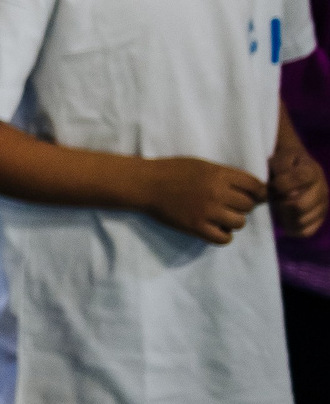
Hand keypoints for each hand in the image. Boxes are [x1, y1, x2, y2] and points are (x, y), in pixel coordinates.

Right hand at [133, 156, 266, 243]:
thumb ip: (225, 175)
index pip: (255, 186)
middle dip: (243, 206)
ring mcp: (207, 211)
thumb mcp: (202, 165)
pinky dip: (224, 235)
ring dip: (233, 221)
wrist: (145, 184)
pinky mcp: (196, 227)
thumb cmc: (172, 171)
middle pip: (248, 205)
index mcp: (220, 175)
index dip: (259, 192)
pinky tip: (216, 229)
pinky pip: (223, 238)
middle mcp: (217, 193)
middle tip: (231, 206)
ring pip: (239, 223)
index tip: (255, 196)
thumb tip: (250, 189)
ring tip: (222, 217)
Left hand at [270, 139, 328, 238]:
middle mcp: (322, 189)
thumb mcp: (280, 157)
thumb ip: (281, 167)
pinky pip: (306, 232)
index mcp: (312, 171)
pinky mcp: (319, 218)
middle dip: (281, 204)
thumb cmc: (283, 163)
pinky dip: (293, 229)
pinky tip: (285, 221)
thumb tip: (283, 188)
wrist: (294, 167)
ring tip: (280, 208)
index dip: (282, 184)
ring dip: (285, 217)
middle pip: (299, 205)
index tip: (273, 185)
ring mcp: (322, 205)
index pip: (299, 179)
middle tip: (275, 199)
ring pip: (302, 220)